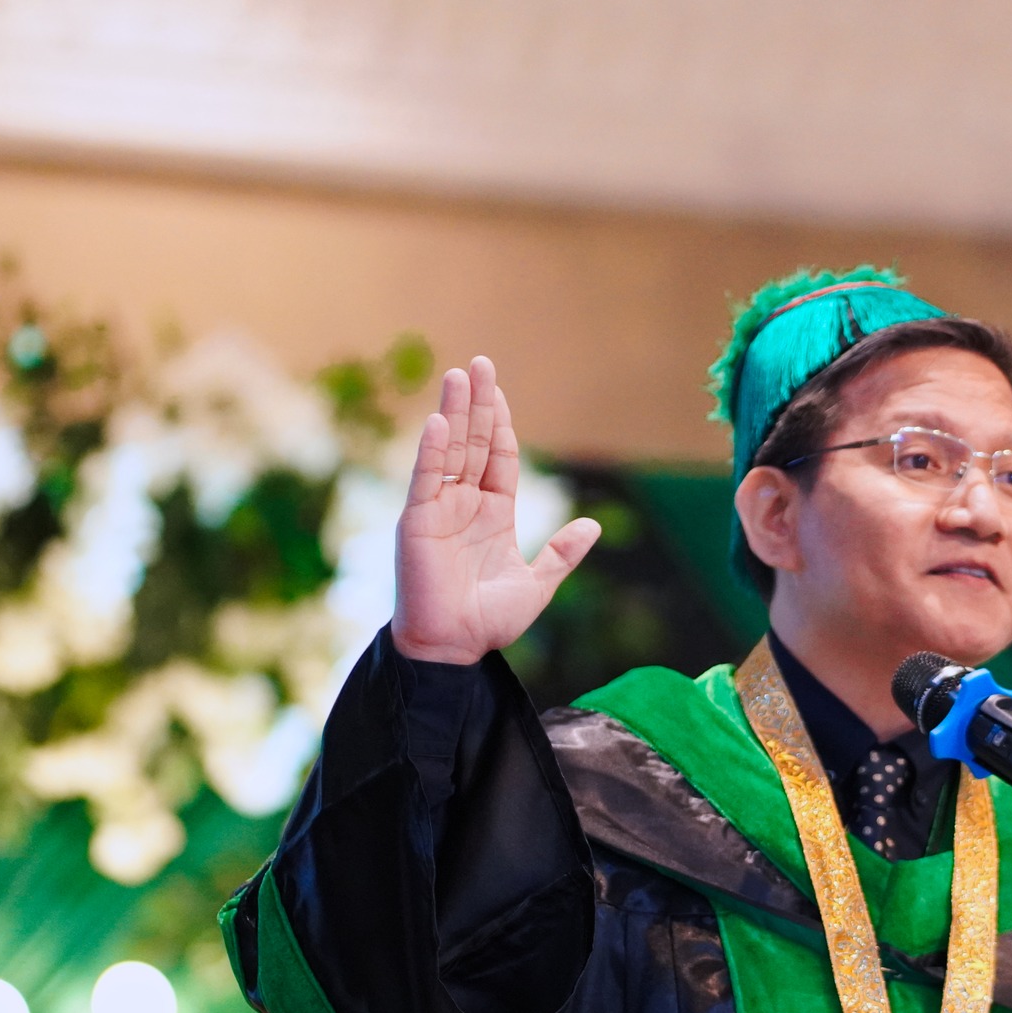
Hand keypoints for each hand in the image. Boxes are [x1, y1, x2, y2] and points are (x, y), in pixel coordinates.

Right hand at [391, 356, 601, 664]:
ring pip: (450, 451)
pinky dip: (432, 450)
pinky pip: (426, 479)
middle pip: (474, 443)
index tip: (502, 391)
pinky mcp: (418, 523)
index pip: (499, 458)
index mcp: (493, 515)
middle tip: (481, 363)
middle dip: (479, 404)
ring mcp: (439, 510)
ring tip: (459, 375)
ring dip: (455, 412)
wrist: (454, 649)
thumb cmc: (488, 622)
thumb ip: (562, 554)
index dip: (503, 424)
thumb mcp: (538, 584)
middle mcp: (464, 505)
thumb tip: (593, 525)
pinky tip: (440, 421)